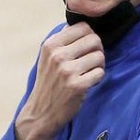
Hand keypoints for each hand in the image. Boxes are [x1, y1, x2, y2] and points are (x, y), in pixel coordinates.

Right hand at [15, 22, 104, 139]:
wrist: (40, 113)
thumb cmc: (48, 82)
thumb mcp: (48, 57)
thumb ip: (63, 40)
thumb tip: (84, 25)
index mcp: (51, 44)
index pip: (83, 26)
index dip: (89, 36)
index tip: (86, 47)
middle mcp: (58, 55)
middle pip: (94, 39)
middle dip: (97, 49)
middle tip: (92, 60)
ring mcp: (67, 71)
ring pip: (99, 56)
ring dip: (99, 65)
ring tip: (90, 72)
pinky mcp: (77, 86)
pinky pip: (100, 73)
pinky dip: (97, 77)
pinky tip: (89, 82)